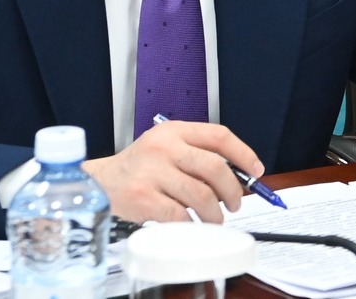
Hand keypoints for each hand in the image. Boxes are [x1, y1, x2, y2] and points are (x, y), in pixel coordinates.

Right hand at [83, 120, 256, 224]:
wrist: (99, 183)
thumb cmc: (138, 168)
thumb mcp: (166, 147)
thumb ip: (197, 155)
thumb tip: (238, 176)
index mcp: (174, 131)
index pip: (219, 136)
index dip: (244, 154)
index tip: (256, 170)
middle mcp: (164, 147)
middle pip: (215, 167)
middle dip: (233, 190)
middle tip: (235, 202)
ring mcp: (153, 172)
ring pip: (201, 195)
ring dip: (215, 212)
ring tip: (215, 218)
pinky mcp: (143, 197)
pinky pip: (180, 215)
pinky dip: (192, 223)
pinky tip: (192, 224)